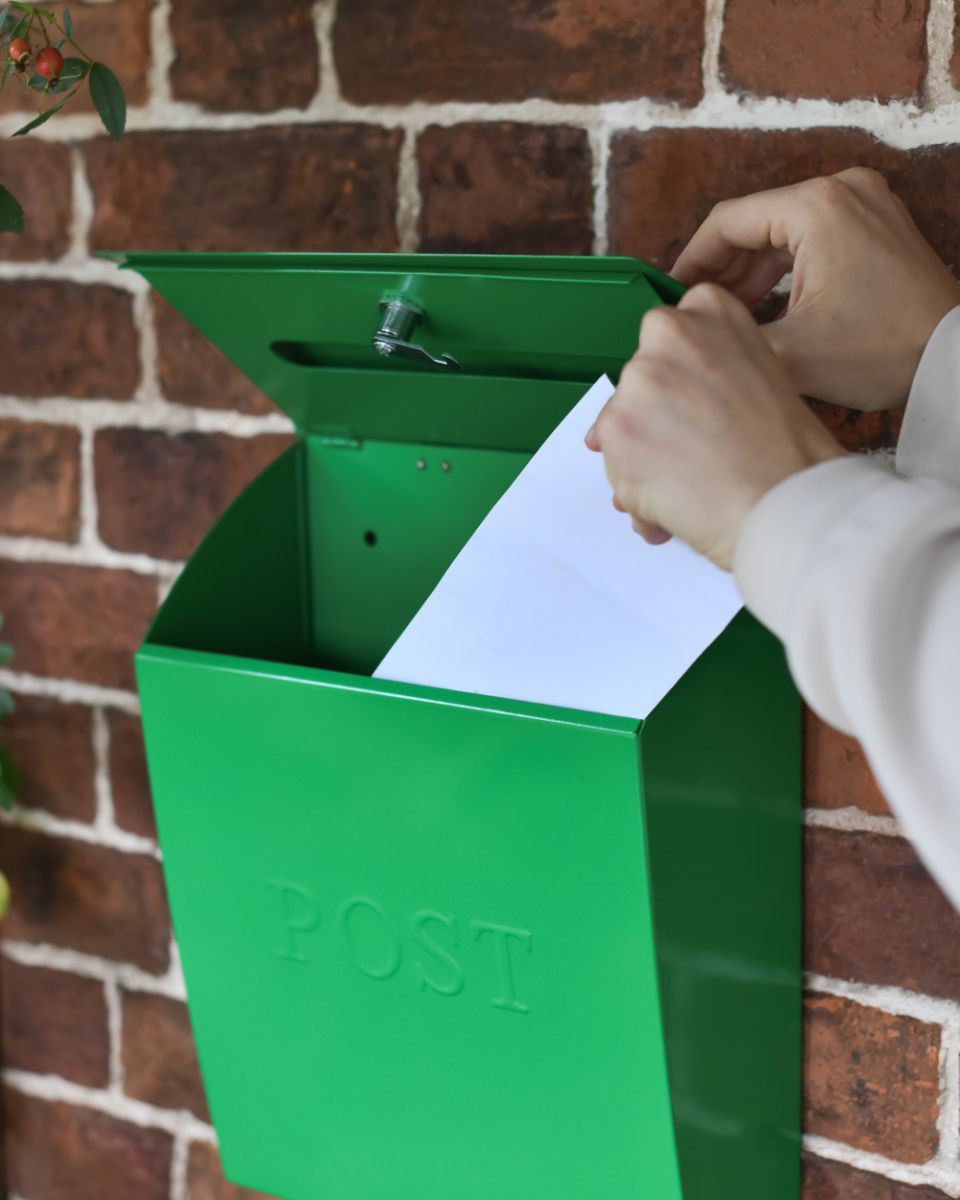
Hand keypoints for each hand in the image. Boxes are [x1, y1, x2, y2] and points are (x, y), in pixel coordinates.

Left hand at [585, 283, 843, 569]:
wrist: (782, 497)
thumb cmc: (788, 449)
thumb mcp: (761, 374)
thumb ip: (707, 371)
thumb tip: (662, 406)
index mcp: (709, 307)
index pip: (668, 337)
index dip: (679, 380)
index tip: (695, 404)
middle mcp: (667, 332)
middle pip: (640, 382)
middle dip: (657, 421)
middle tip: (695, 451)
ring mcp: (637, 381)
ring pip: (622, 427)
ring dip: (646, 459)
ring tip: (692, 485)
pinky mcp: (614, 429)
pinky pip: (615, 468)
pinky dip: (638, 495)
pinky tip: (675, 506)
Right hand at [671, 168, 959, 410]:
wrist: (953, 360)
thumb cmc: (885, 351)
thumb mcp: (789, 353)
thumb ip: (725, 341)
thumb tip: (683, 341)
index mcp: (815, 207)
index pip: (726, 223)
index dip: (690, 263)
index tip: (669, 297)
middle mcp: (842, 189)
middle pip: (754, 223)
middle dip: (721, 271)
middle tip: (693, 312)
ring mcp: (865, 202)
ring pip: (782, 232)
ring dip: (751, 274)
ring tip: (727, 317)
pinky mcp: (878, 223)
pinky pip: (812, 237)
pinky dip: (784, 271)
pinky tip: (766, 308)